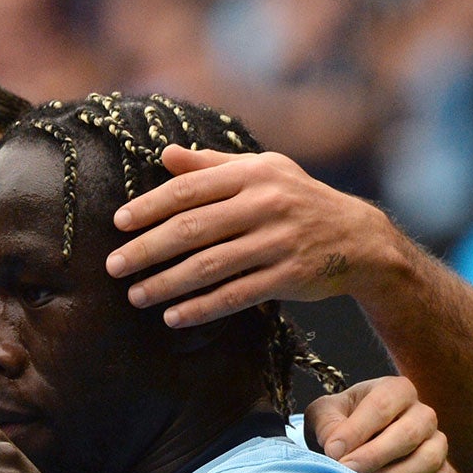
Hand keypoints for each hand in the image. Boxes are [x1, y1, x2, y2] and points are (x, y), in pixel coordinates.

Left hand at [106, 145, 404, 327]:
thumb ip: (212, 165)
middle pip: (192, 229)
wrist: (358, 237)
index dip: (149, 207)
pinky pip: (235, 295)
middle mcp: (265, 204)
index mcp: (252, 174)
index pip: (189, 190)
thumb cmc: (297, 199)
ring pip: (209, 265)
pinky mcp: (289, 276)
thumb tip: (165, 155)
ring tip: (135, 296)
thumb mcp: (263, 171)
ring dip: (166, 284)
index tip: (118, 224)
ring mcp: (278, 241)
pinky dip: (201, 308)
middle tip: (113, 267)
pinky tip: (172, 317)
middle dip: (146, 249)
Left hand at [306, 377, 453, 472]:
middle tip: (346, 472)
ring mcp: (437, 444)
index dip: (357, 429)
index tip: (332, 450)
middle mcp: (423, 414)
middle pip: (409, 433)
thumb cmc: (339, 427)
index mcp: (396, 391)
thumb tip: (336, 446)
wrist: (358, 453)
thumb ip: (326, 424)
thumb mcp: (324, 416)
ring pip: (427, 461)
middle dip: (374, 456)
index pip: (383, 404)